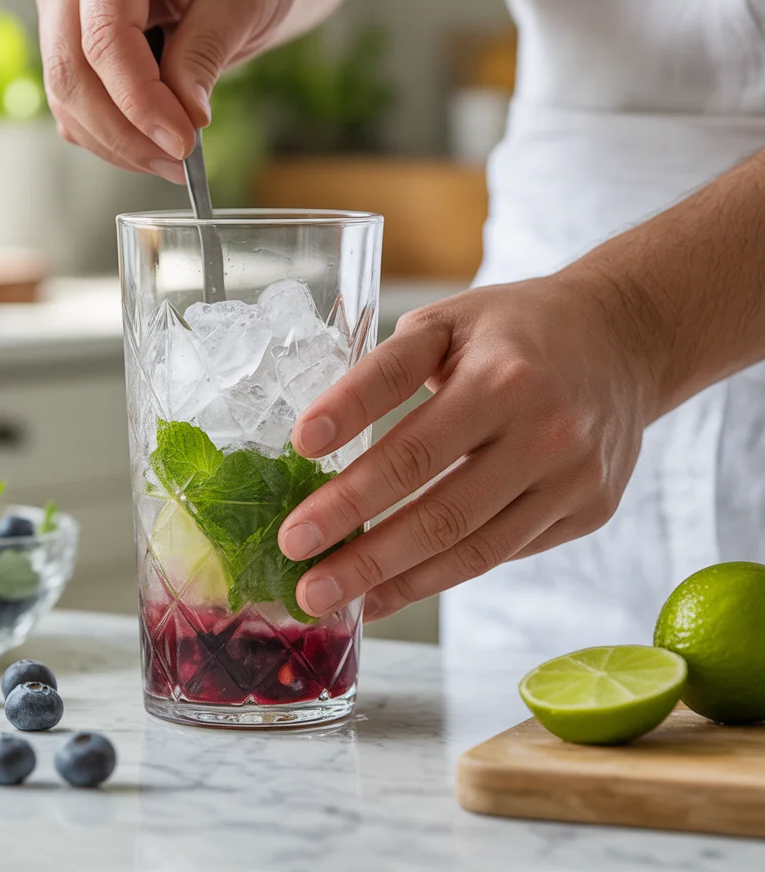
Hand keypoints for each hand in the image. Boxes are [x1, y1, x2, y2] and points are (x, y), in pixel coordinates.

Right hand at [35, 0, 295, 181]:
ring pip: (66, 96)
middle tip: (178, 164)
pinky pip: (72, 105)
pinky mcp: (63, 40)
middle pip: (73, 71)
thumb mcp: (241, 0)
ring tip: (173, 160)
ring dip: (118, 142)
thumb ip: (203, 56)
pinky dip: (110, 137)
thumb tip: (183, 119)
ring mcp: (59, 1)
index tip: (183, 143)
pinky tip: (153, 144)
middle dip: (125, 133)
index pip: (106, 37)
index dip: (140, 101)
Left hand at [278, 273, 653, 620]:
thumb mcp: (448, 322)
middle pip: (437, 509)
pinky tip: (386, 589)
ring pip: (468, 549)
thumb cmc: (516, 329)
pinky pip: (499, 554)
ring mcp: (572, 480)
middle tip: (294, 563)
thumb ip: (386, 370)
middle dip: (357, 545)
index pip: (414, 435)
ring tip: (326, 595)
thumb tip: (315, 437)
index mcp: (506, 377)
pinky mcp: (587, 511)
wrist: (623, 341)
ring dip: (389, 580)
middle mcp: (546, 433)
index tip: (296, 457)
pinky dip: (436, 578)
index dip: (351, 454)